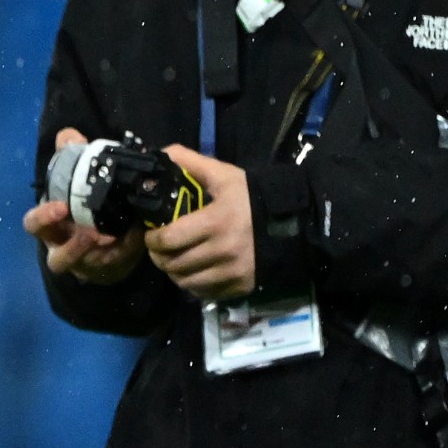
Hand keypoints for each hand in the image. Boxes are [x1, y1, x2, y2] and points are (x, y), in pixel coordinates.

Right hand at [25, 127, 147, 283]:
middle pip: (51, 252)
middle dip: (63, 240)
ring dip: (83, 250)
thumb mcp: (80, 186)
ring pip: (70, 262)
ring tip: (103, 237)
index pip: (34, 224)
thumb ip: (72, 159)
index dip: (42, 217)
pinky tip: (132, 237)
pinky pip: (109, 263)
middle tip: (81, 226)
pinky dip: (120, 251)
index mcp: (52, 225)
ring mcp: (81, 261)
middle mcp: (60, 245)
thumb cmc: (87, 210)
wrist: (110, 240)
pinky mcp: (103, 268)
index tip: (60, 206)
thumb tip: (68, 135)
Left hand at [146, 144, 253, 301]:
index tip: (150, 233)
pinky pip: (205, 293)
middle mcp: (223, 251)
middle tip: (159, 248)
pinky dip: (193, 285)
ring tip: (173, 260)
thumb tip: (160, 154)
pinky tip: (193, 272)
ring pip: (185, 282)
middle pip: (173, 263)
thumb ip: (190, 163)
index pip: (168, 239)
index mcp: (216, 222)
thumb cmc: (255, 197)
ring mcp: (233, 272)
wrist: (297, 223)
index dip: (152, 239)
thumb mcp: (225, 175)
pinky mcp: (242, 287)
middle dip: (159, 256)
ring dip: (173, 272)